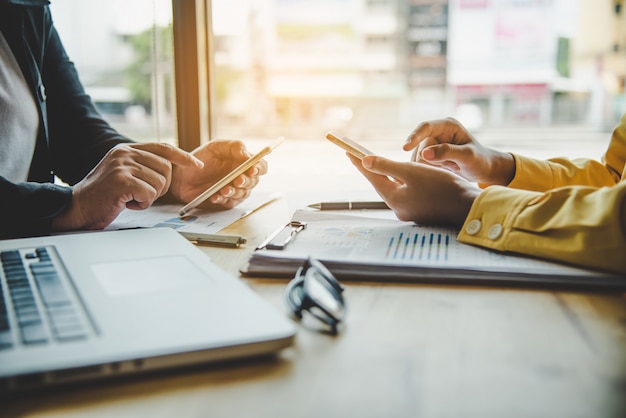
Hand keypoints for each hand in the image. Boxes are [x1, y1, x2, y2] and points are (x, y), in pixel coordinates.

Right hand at [51, 143, 202, 231]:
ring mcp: (123, 165)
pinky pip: (149, 194)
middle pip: (166, 169)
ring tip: (129, 197)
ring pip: (159, 183)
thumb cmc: (102, 195)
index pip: (164, 148)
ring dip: (148, 197)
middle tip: (140, 194)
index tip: (197, 165)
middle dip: (160, 187)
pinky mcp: (122, 180)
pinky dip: (141, 204)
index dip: (183, 157)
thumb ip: (143, 166)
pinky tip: (126, 202)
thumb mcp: (124, 173)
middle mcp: (125, 153)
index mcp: (127, 149)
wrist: (76, 207)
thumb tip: (170, 168)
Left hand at [168, 140, 267, 209]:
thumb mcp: (216, 146)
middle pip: (254, 182)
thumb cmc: (200, 158)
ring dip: (234, 192)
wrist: (182, 175)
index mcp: (243, 162)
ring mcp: (235, 190)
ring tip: (223, 189)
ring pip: (243, 194)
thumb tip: (248, 155)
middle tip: (237, 180)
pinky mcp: (226, 201)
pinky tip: (215, 196)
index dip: (259, 168)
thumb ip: (234, 147)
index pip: (260, 166)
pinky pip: (230, 203)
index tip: (252, 169)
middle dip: (246, 181)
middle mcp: (242, 176)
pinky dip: (223, 199)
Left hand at [349, 153, 480, 226]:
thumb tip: (365, 161)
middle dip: (372, 169)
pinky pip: (407, 192)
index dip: (360, 162)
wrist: (467, 206)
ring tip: (377, 163)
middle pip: (382, 183)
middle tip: (359, 155)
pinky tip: (403, 175)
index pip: (372, 177)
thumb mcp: (412, 171)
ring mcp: (410, 211)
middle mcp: (399, 208)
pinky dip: (402, 181)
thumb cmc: (442, 187)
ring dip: (387, 175)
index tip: (348, 151)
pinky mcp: (421, 210)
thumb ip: (387, 166)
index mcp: (394, 199)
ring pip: (395, 187)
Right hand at [404, 117, 514, 185]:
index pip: (425, 127)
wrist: (484, 170)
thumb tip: (424, 154)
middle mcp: (437, 133)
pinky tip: (445, 171)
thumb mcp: (468, 156)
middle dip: (434, 160)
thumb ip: (447, 153)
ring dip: (433, 167)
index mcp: (447, 126)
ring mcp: (432, 144)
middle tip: (454, 165)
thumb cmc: (480, 160)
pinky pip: (420, 165)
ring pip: (418, 158)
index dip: (414, 136)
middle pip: (421, 147)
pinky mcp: (429, 156)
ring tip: (452, 167)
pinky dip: (430, 171)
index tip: (405, 148)